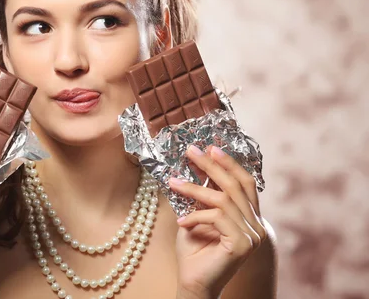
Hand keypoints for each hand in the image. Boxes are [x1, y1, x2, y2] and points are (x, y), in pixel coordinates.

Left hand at [170, 145, 266, 297]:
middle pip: (235, 186)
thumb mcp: (197, 215)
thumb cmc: (194, 251)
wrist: (193, 283)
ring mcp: (253, 236)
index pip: (245, 183)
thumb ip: (201, 196)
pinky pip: (216, 217)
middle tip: (192, 151)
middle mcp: (257, 225)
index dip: (230, 163)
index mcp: (250, 217)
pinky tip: (182, 223)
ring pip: (222, 200)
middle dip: (212, 165)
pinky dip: (195, 216)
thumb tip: (192, 165)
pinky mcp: (242, 245)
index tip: (211, 147)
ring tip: (174, 182)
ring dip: (194, 189)